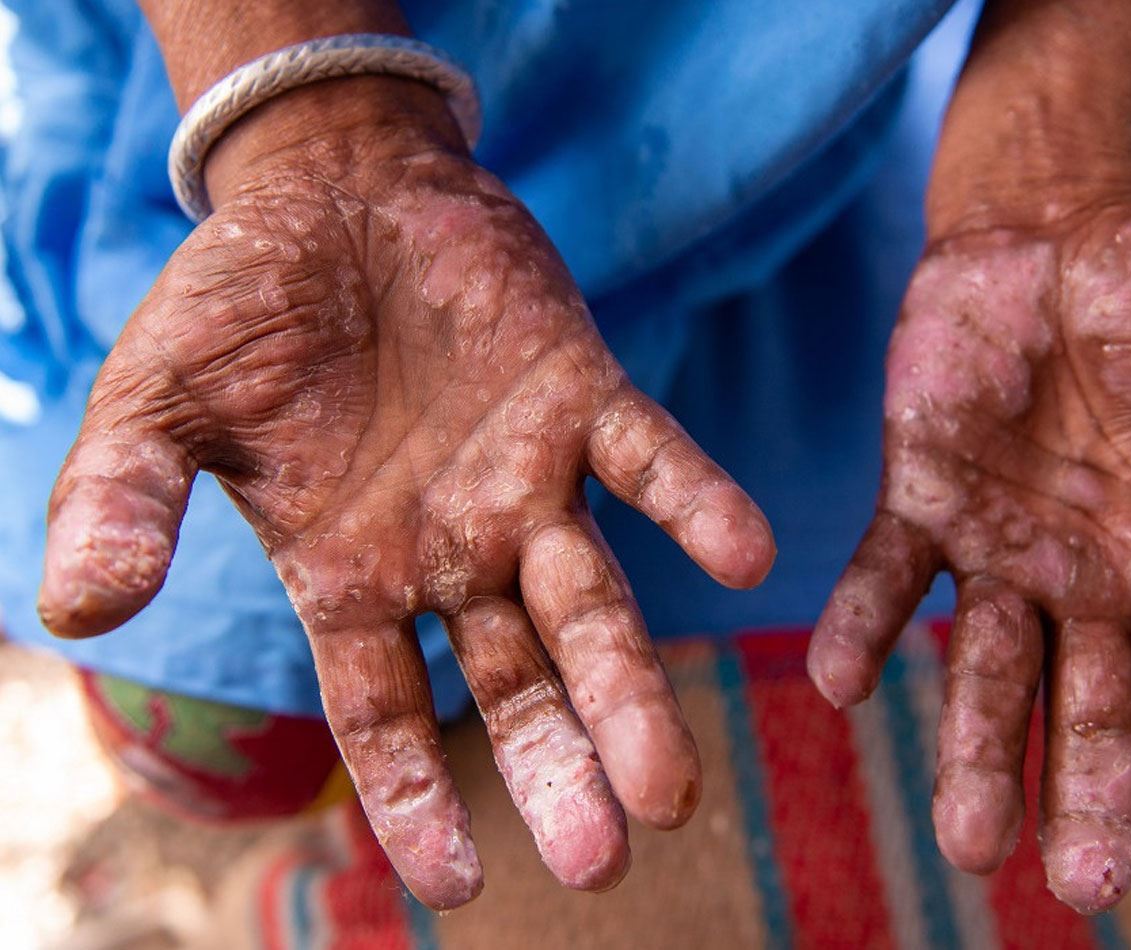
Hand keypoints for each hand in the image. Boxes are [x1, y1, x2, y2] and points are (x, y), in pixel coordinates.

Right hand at [37, 80, 774, 908]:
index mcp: (355, 576)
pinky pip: (651, 460)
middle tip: (605, 858)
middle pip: (515, 683)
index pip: (388, 714)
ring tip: (673, 788)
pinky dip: (697, 506)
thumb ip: (123, 497)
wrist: (337, 187)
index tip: (457, 887)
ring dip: (630, 686)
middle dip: (556, 764)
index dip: (414, 799)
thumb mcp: (158, 401)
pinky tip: (749, 557)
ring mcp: (527, 481)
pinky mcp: (583, 396)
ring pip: (592, 603)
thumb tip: (79, 607)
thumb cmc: (241, 307)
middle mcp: (455, 550)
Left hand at [808, 202, 1130, 911]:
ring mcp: (1001, 549)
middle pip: (1094, 705)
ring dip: (976, 751)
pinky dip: (864, 626)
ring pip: (987, 667)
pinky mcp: (920, 500)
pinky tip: (842, 682)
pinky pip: (887, 576)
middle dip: (1091, 790)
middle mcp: (1091, 579)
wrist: (1053, 231)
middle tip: (1084, 884)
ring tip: (968, 845)